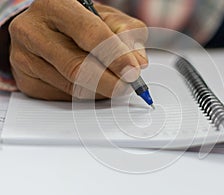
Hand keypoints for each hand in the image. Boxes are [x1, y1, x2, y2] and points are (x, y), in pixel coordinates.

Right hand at [9, 0, 147, 100]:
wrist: (46, 28)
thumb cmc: (79, 22)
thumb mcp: (107, 18)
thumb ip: (127, 35)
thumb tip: (138, 63)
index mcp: (56, 5)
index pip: (90, 34)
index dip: (115, 56)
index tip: (132, 73)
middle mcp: (32, 29)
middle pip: (77, 66)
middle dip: (109, 82)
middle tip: (126, 87)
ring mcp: (23, 56)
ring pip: (71, 85)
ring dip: (99, 90)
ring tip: (112, 84)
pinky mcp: (25, 79)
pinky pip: (61, 96)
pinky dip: (83, 94)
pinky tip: (90, 85)